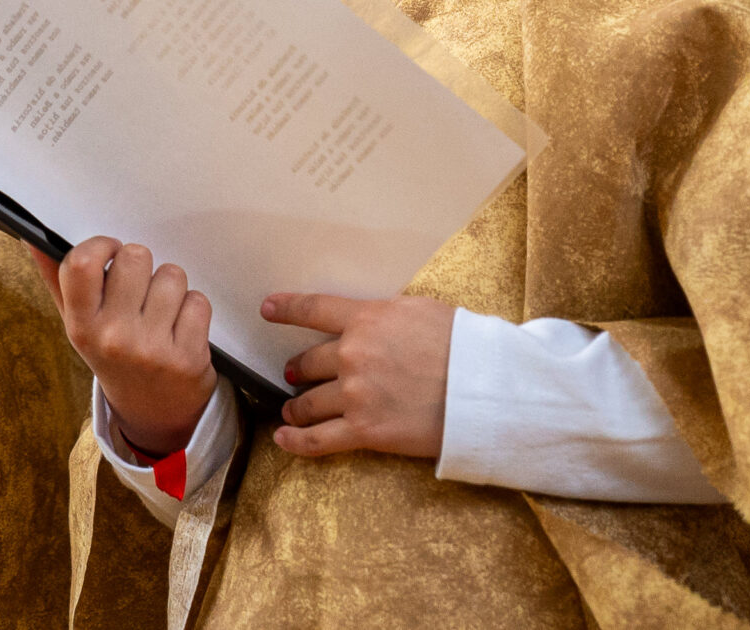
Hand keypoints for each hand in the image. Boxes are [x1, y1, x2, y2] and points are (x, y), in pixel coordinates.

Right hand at [33, 239, 217, 458]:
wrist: (152, 413)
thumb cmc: (115, 356)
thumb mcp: (81, 325)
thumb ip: (58, 281)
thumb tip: (34, 239)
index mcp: (81, 326)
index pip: (81, 262)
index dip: (102, 246)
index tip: (111, 254)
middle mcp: (113, 337)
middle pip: (135, 257)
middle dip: (142, 266)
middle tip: (139, 291)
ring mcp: (150, 349)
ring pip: (172, 274)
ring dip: (171, 287)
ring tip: (161, 312)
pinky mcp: (187, 357)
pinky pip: (198, 301)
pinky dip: (193, 309)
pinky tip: (180, 328)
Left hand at [261, 292, 453, 459]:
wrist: (481, 386)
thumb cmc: (461, 344)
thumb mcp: (420, 310)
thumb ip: (385, 314)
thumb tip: (371, 320)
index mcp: (367, 319)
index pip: (314, 309)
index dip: (286, 308)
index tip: (267, 308)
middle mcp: (352, 355)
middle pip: (308, 362)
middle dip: (297, 368)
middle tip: (292, 373)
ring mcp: (355, 395)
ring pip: (308, 402)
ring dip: (296, 406)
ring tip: (292, 408)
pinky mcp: (364, 431)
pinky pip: (317, 440)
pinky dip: (295, 441)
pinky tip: (283, 438)